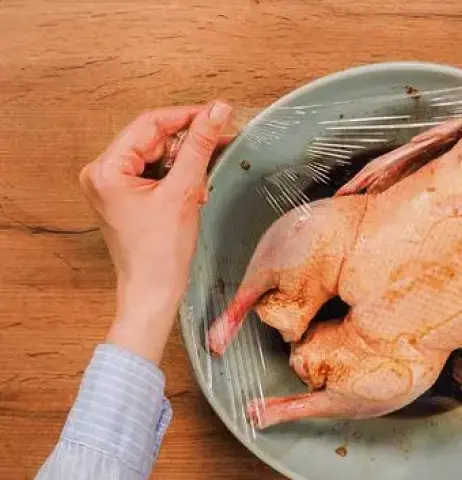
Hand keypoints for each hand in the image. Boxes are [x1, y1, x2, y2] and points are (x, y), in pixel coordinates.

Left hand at [80, 102, 233, 362]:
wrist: (153, 292)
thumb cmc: (160, 254)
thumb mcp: (185, 192)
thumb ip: (200, 147)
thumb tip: (216, 112)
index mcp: (106, 169)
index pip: (150, 124)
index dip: (187, 116)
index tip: (217, 114)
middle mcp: (102, 173)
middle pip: (152, 138)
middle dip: (187, 143)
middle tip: (218, 144)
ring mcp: (112, 185)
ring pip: (157, 154)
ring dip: (185, 161)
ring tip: (203, 179)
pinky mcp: (124, 196)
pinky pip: (154, 171)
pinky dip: (177, 175)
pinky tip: (192, 189)